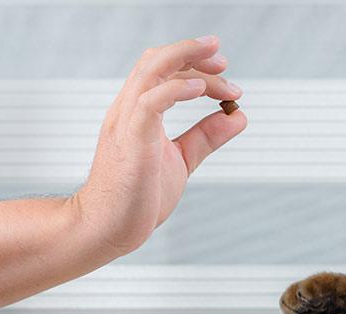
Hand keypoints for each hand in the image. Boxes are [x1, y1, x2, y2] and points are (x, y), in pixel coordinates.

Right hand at [74, 35, 246, 254]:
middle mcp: (129, 110)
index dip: (193, 61)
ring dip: (187, 60)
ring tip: (219, 64)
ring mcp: (127, 123)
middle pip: (156, 61)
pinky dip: (176, 90)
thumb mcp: (182, 159)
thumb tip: (237, 117)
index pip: (161, 69)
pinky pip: (150, 103)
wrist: (108, 228)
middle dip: (192, 52)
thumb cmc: (138, 196)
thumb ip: (206, 137)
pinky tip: (201, 90)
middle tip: (224, 61)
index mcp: (138, 112)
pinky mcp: (131, 141)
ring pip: (151, 71)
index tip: (224, 70)